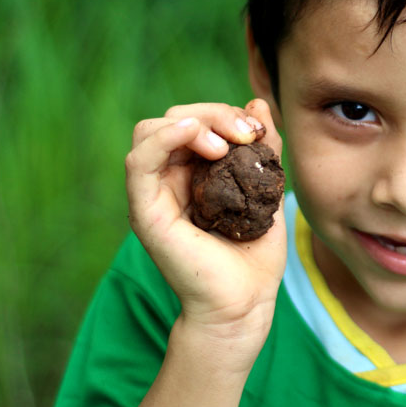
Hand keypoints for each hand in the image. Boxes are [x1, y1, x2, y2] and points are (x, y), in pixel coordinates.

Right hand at [125, 99, 285, 363]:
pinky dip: (164, 139)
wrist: (245, 304)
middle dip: (213, 113)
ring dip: (193, 123)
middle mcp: (168, 180)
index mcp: (192, 173)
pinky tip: (194, 134)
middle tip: (248, 134)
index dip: (224, 113)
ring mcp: (153, 195)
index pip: (195, 121)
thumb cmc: (255, 256)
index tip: (259, 130)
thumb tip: (257, 102)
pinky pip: (139, 162)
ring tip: (226, 144)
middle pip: (173, 119)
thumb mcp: (266, 189)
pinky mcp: (145, 213)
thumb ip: (262, 148)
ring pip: (151, 131)